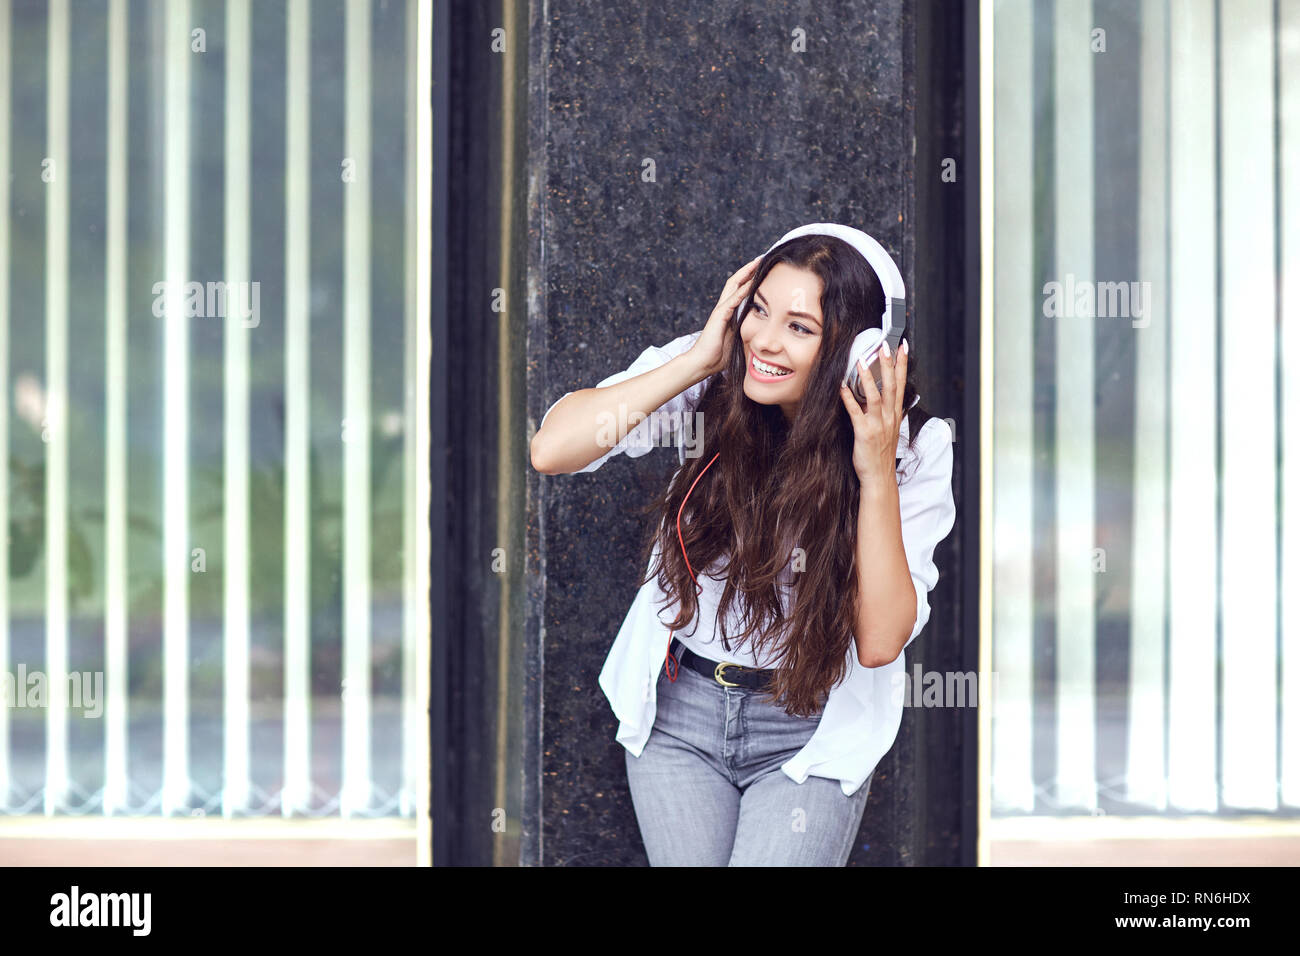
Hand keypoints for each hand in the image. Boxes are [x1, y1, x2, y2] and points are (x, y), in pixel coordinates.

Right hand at [688, 255, 762, 376]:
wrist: (702, 363)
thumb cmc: (718, 355)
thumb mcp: (737, 340)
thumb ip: (745, 332)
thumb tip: (760, 334)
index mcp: (729, 313)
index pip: (740, 290)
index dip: (750, 278)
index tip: (763, 269)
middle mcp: (724, 308)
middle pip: (736, 282)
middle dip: (748, 269)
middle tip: (761, 258)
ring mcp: (720, 311)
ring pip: (733, 285)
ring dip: (745, 273)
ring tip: (757, 262)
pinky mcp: (719, 317)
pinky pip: (732, 301)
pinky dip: (742, 291)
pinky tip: (751, 282)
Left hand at [839, 338, 908, 485]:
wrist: (879, 477)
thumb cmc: (880, 455)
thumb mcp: (888, 430)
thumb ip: (885, 412)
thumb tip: (878, 396)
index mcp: (894, 415)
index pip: (902, 384)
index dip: (902, 365)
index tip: (903, 348)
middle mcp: (889, 418)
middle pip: (892, 386)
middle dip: (889, 365)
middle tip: (885, 346)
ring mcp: (877, 425)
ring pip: (876, 397)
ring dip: (869, 378)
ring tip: (863, 361)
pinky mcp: (864, 433)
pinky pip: (855, 412)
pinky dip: (849, 398)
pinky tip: (842, 386)